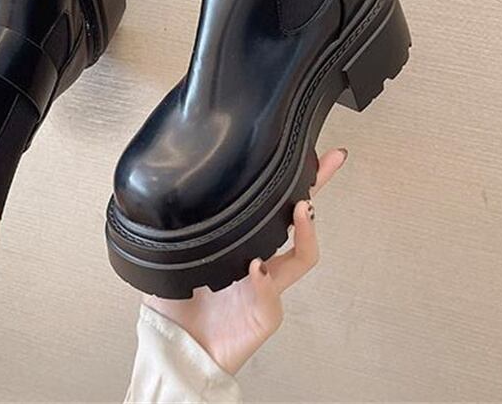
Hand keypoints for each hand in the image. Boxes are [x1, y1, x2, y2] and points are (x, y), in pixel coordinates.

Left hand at [143, 147, 347, 374]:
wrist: (177, 348)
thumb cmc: (177, 304)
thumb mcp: (174, 253)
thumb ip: (180, 228)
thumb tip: (175, 188)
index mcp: (244, 245)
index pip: (272, 208)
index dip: (290, 182)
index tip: (306, 153)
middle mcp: (262, 262)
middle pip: (301, 224)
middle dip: (316, 191)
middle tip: (328, 165)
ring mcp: (267, 288)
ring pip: (301, 258)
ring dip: (305, 233)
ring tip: (301, 211)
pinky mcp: (264, 315)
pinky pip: (270, 294)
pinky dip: (264, 281)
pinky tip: (256, 268)